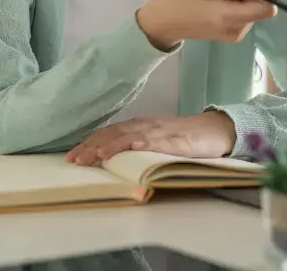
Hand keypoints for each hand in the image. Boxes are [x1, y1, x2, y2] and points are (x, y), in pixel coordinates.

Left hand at [65, 111, 236, 165]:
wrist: (215, 130)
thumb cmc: (185, 138)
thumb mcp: (155, 140)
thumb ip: (136, 144)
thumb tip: (110, 159)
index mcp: (139, 126)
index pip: (108, 132)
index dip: (89, 143)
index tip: (71, 157)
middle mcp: (146, 125)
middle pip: (114, 133)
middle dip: (92, 146)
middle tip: (74, 160)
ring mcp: (161, 131)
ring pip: (132, 135)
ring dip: (112, 145)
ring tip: (96, 156)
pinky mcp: (177, 140)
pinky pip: (159, 140)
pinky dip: (144, 142)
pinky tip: (133, 146)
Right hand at [136, 0, 275, 50]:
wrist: (162, 23)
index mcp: (231, 19)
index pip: (268, 9)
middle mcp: (238, 31)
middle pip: (261, 9)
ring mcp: (234, 35)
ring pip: (253, 11)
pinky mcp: (230, 34)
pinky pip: (243, 16)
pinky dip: (236, 4)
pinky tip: (217, 0)